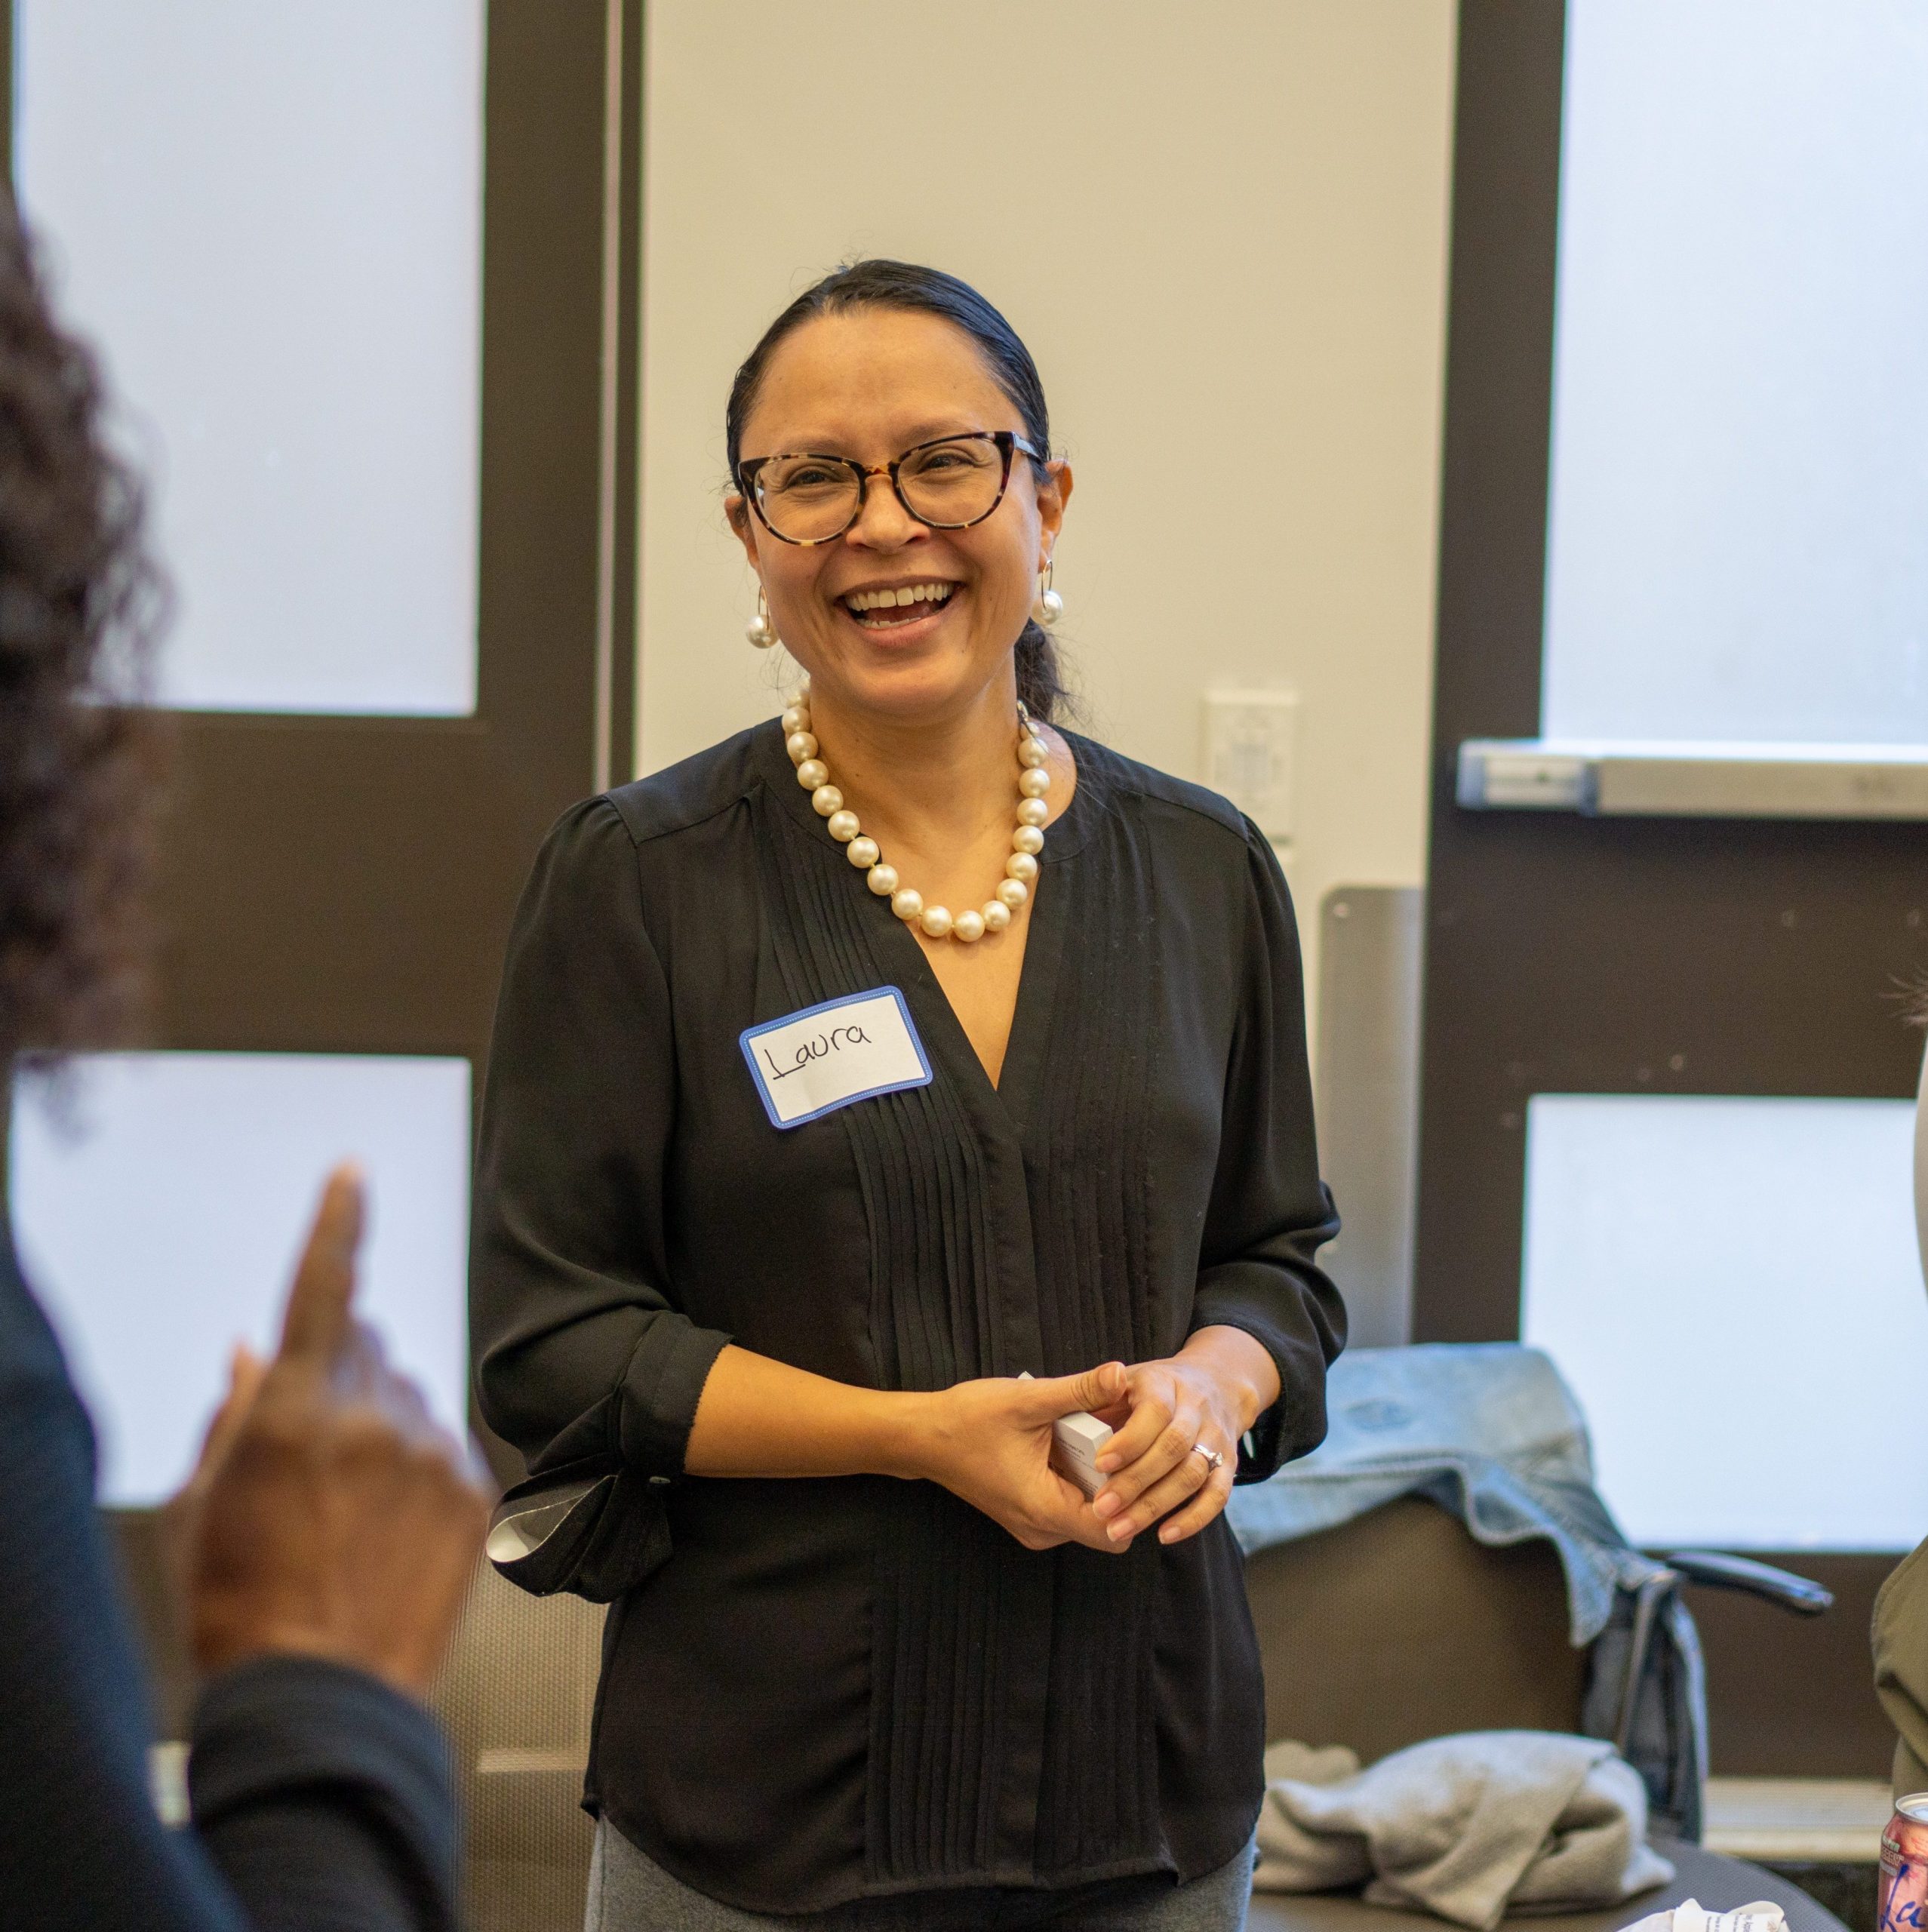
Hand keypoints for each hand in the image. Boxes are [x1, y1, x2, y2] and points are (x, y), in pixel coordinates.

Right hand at [181, 1165, 490, 1698]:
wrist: (326, 1697)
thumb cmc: (243, 1605)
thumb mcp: (205, 1505)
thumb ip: (237, 1412)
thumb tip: (252, 1350)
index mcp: (296, 1408)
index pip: (324, 1285)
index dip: (339, 1221)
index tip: (353, 1174)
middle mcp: (374, 1414)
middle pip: (366, 1344)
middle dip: (340, 1368)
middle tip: (313, 1446)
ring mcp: (431, 1450)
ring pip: (408, 1394)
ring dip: (381, 1420)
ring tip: (349, 1508)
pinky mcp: (474, 1488)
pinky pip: (443, 1442)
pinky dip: (417, 1464)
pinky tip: (388, 1528)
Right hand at [913, 1362, 1129, 1552]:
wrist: (922, 1437)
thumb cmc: (967, 1420)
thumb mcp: (1027, 1400)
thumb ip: (1079, 1390)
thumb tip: (1121, 1374)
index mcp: (1044, 1509)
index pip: (1113, 1530)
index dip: (1132, 1496)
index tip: (1135, 1458)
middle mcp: (1041, 1530)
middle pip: (1106, 1523)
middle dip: (1118, 1484)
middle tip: (1115, 1440)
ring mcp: (1034, 1526)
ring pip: (1089, 1516)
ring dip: (1098, 1480)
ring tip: (1094, 1438)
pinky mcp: (1029, 1515)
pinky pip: (1070, 1507)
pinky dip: (1079, 1480)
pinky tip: (1072, 1445)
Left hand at [1089, 1327, 1279, 1548]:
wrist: (1215, 1383)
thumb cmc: (1153, 1388)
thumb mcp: (1124, 1381)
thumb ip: (1098, 1399)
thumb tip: (1065, 1426)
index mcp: (1164, 1382)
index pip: (1154, 1411)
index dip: (1129, 1441)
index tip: (1100, 1465)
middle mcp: (1196, 1407)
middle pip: (1174, 1446)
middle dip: (1136, 1481)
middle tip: (1102, 1509)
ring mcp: (1216, 1435)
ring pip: (1194, 1473)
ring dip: (1157, 1505)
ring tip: (1121, 1529)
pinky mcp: (1229, 1462)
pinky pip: (1218, 1494)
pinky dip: (1194, 1518)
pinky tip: (1164, 1535)